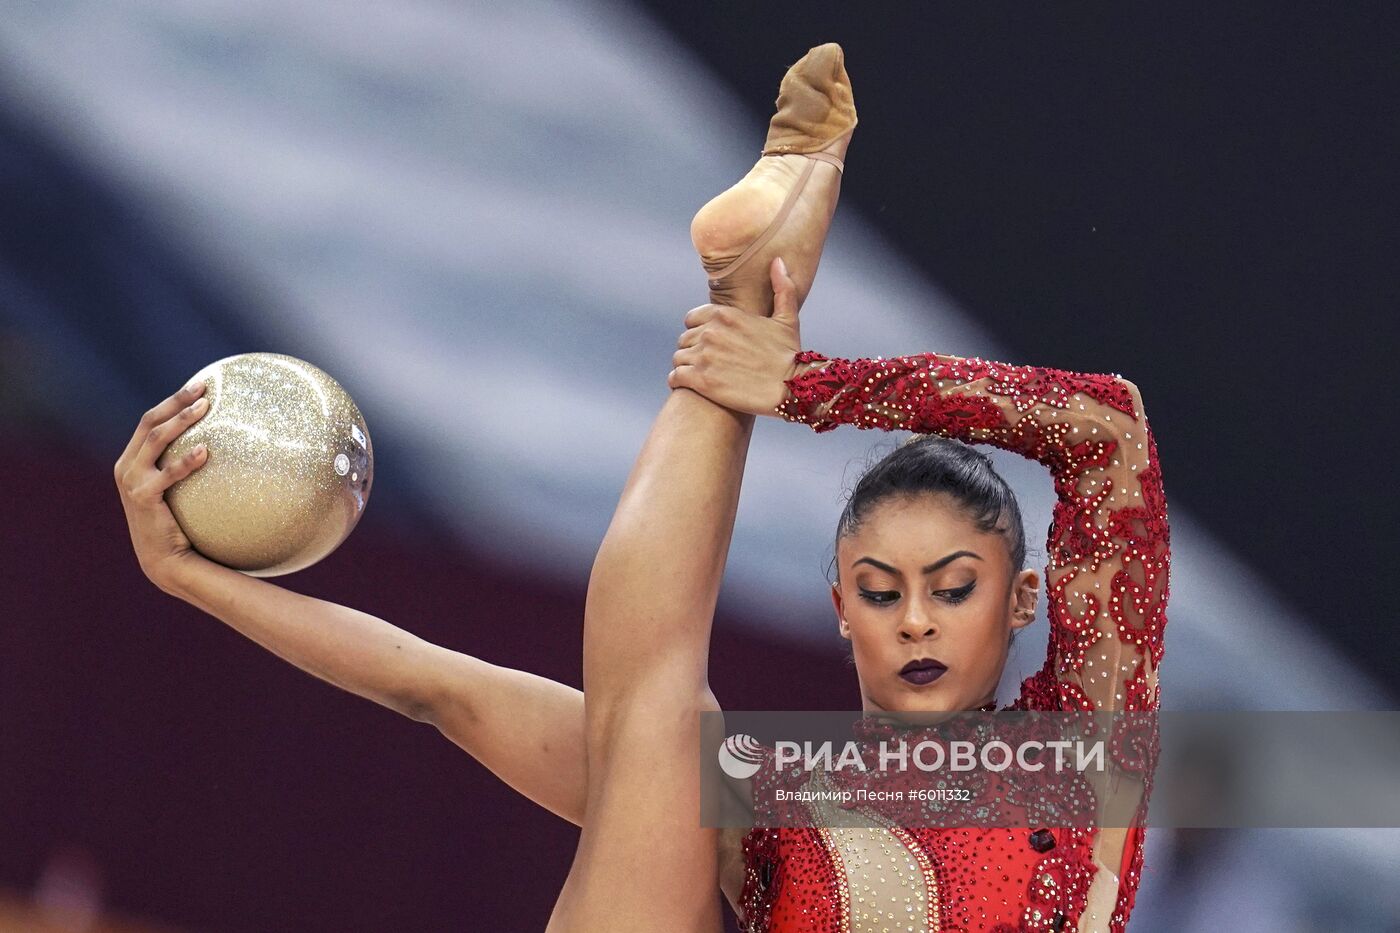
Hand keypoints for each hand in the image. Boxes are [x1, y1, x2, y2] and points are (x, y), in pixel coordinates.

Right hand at [113, 380, 212, 590]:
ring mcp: (131, 481)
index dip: (172, 401)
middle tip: (205, 389)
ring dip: (181, 420)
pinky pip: (167, 473)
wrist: (165, 559)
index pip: (149, 420)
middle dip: (176, 402)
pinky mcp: (142, 497)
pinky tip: (206, 451)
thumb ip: (184, 466)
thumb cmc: (178, 522)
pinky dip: (186, 460)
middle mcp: (126, 466)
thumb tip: (224, 444)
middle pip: (150, 422)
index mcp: (132, 460)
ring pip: (155, 439)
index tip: (200, 385)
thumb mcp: (177, 489)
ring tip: (206, 408)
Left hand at [668, 257, 802, 414]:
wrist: (790, 387)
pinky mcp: (701, 380)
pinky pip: (675, 376)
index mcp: (725, 314)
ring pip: (678, 358)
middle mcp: (711, 332)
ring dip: (686, 366)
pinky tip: (691, 385)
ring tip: (699, 375)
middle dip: (693, 350)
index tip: (708, 343)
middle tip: (706, 363)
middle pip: (684, 339)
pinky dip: (680, 381)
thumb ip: (781, 287)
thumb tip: (777, 262)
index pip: (692, 318)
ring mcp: (704, 356)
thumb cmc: (789, 354)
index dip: (699, 331)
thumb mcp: (787, 317)